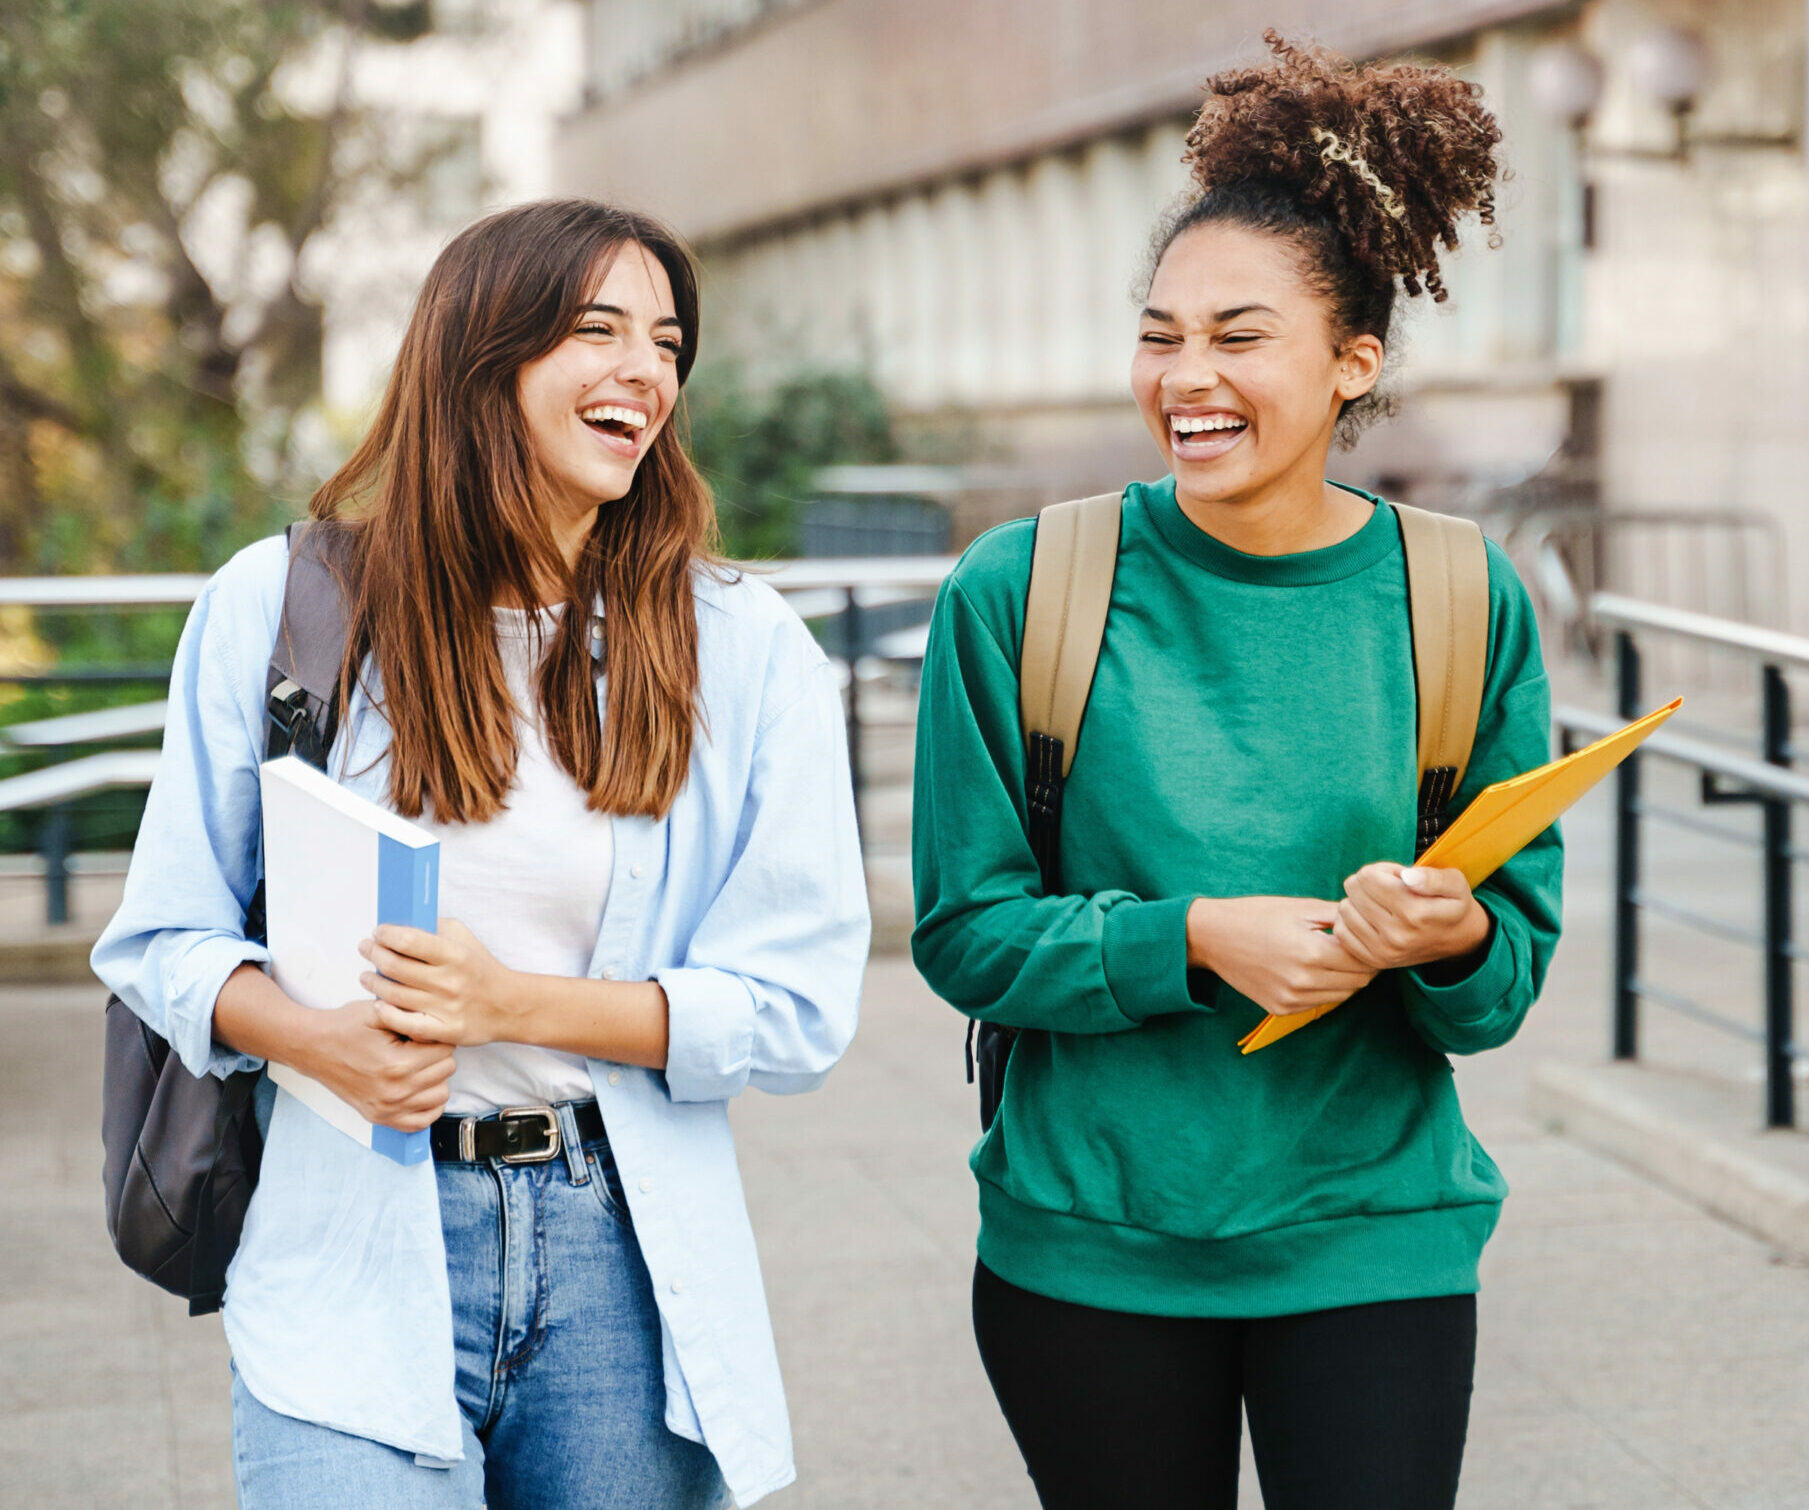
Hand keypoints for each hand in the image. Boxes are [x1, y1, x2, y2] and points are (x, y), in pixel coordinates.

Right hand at [297, 1000, 456, 1131]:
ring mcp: (387, 1109)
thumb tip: (440, 1026)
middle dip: (438, 1055)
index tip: (422, 1033)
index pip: (446, 1050)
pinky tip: (418, 1089)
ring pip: (441, 1096)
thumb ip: (413, 1017)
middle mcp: (395, 1092)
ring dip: (435, 1079)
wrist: (312, 1047)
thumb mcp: (380, 1012)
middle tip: (419, 1046)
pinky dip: (426, 1106)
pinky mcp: (379, 1118)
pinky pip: (421, 1122)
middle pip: (446, 1072)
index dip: (437, 1036)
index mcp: (398, 1064)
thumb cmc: (346, 1026)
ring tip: (418, 1065)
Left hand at [359, 918, 517, 1046]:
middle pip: (395, 966)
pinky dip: (386, 1013)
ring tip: (366, 976)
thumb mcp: (464, 939)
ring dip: (372, 982)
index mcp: (455, 954)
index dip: (386, 935)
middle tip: (366, 949)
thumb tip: (400, 923)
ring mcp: (446, 1008)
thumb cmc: (480, 968)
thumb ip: (435, 928)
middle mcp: (449, 981)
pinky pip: (405, 1024)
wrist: (508, 1005)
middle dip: (373, 954)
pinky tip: (377, 1004)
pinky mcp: (445, 1030)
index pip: (408, 940)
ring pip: (394, 994)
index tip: (378, 932)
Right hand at [1186, 895, 1377, 1015]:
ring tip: (1335, 958)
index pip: (1364, 960)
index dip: (1370, 948)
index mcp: (1312, 952)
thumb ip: (1339, 915)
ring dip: (1346, 979)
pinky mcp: (1281, 1008)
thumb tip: (1369, 920)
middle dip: (1363, 965)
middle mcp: (1304, 982)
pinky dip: (1325, 989)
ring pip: (1342, 996)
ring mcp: (1292, 999)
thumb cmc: (1256, 915)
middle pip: (1358, 982)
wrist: (1213, 936)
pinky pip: (1319, 1003)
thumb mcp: (1300, 908)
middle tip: (1355, 948)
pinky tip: (1313, 970)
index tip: (1369, 938)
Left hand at [1333, 863, 1490, 971]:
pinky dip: (1350, 919)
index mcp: (1416, 913)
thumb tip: (1406, 876)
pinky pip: (1341, 930)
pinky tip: (1368, 916)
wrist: (1457, 941)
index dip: (1382, 869)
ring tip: (1381, 902)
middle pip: (1354, 889)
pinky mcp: (1372, 960)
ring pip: (1344, 908)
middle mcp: (1397, 935)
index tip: (1397, 876)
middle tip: (1388, 888)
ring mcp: (1383, 951)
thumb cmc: (1453, 906)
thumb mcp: (1455, 884)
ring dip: (1358, 900)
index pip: (1369, 877)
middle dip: (1369, 882)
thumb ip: (1432, 877)